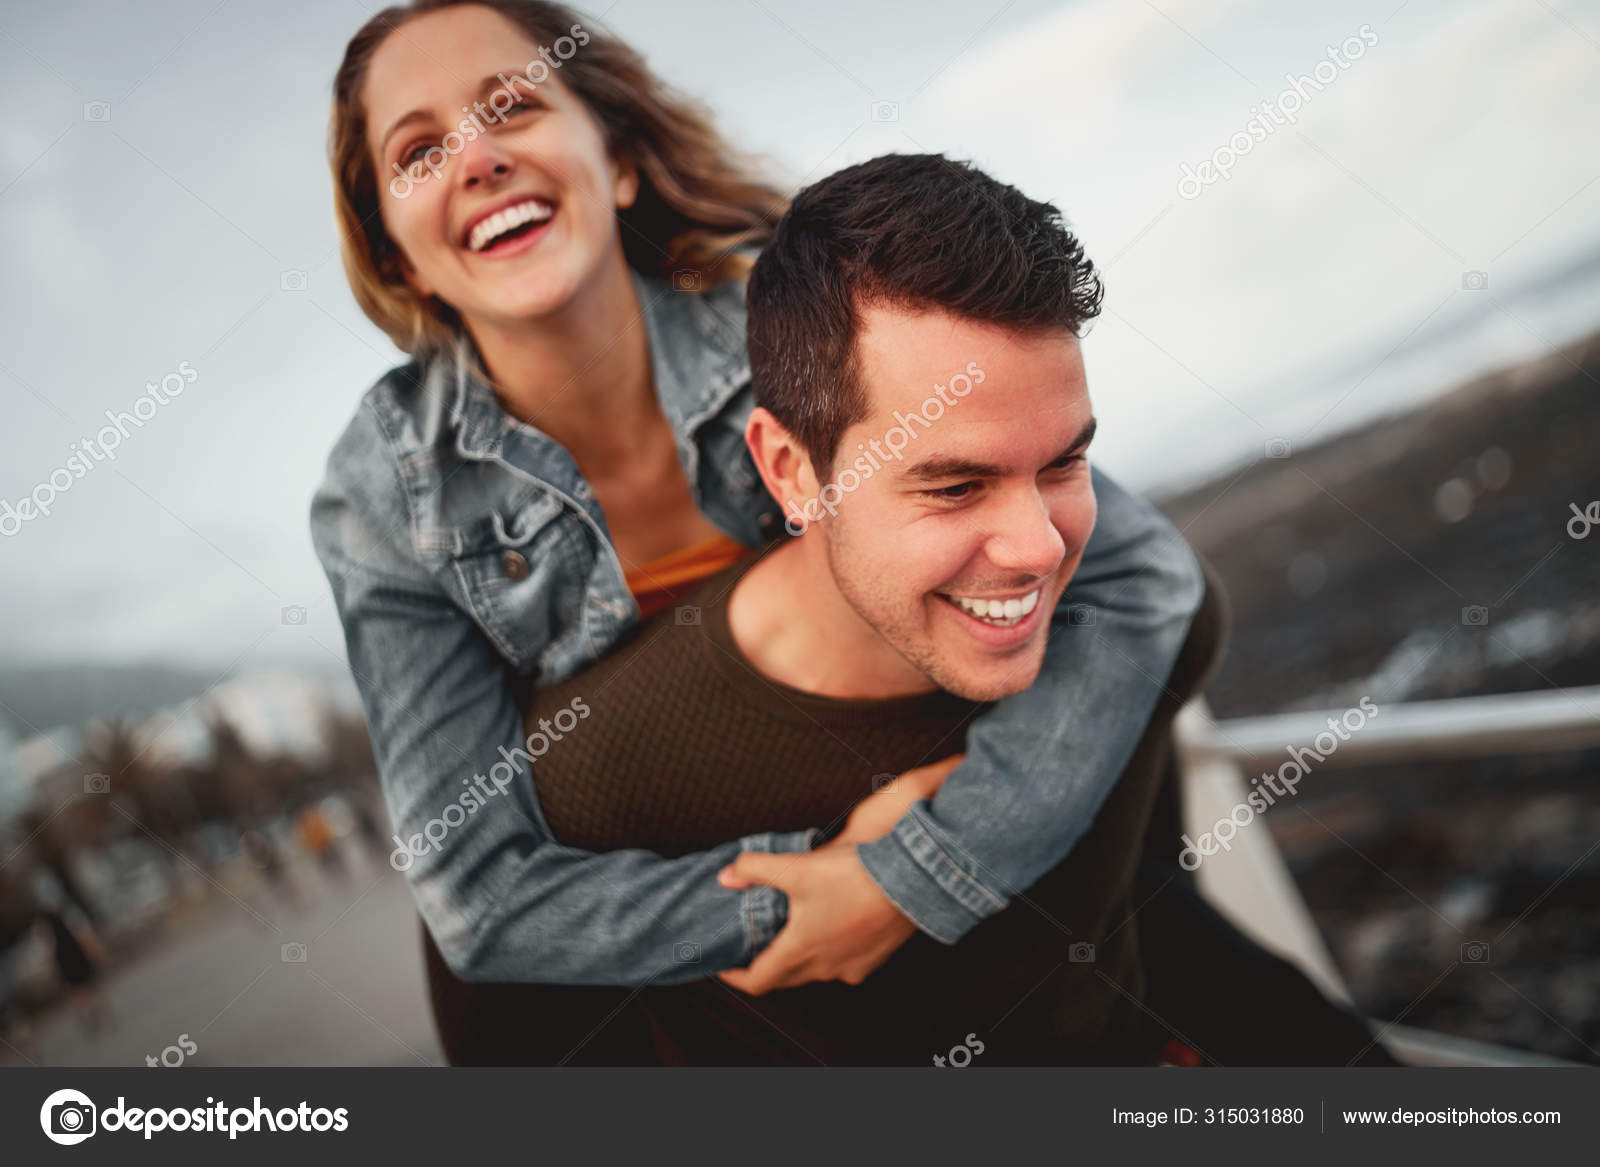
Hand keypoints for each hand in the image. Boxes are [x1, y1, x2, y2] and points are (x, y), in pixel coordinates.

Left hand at [711, 753, 961, 995]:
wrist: (912, 882)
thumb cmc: (857, 878)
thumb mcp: (796, 868)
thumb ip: (755, 869)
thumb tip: (728, 875)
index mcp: (800, 950)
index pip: (758, 980)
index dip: (735, 977)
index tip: (725, 968)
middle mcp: (824, 966)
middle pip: (785, 978)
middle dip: (766, 966)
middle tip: (755, 949)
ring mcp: (850, 966)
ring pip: (815, 971)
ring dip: (800, 958)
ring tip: (793, 934)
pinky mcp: (873, 959)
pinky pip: (843, 964)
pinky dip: (829, 952)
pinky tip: (832, 929)